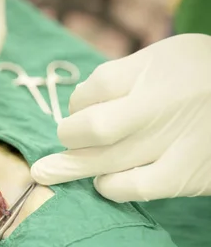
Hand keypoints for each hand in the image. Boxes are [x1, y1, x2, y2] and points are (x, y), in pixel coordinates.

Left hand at [31, 34, 210, 201]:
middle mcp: (164, 106)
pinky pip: (135, 188)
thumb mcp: (163, 58)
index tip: (79, 111)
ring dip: (73, 166)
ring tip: (49, 171)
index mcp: (156, 71)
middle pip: (95, 127)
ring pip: (106, 160)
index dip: (77, 104)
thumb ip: (120, 76)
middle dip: (68, 137)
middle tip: (61, 142)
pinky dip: (110, 187)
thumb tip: (77, 106)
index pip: (95, 88)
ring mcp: (175, 143)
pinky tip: (103, 182)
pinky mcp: (185, 175)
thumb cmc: (196, 78)